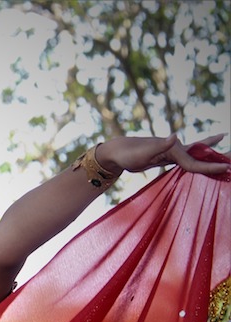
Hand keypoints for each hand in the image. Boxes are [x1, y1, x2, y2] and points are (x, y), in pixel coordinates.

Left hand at [98, 133, 230, 177]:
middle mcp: (176, 148)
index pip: (194, 162)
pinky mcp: (168, 157)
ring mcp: (173, 152)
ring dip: (211, 154)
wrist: (118, 152)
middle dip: (218, 154)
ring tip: (226, 146)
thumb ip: (160, 146)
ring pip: (196, 154)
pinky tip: (203, 154)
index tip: (225, 169)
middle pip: (201, 153)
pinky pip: (187, 159)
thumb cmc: (129, 154)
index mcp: (174, 149)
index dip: (209, 167)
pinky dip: (197, 158)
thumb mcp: (143, 153)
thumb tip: (175, 135)